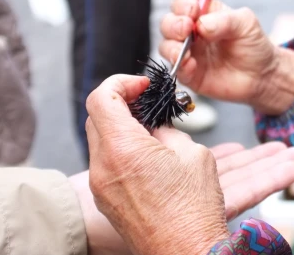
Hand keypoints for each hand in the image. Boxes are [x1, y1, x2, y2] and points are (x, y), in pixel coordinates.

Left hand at [85, 75, 293, 254]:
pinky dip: (129, 153)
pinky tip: (158, 158)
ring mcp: (103, 188)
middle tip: (149, 105)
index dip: (122, 83)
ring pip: (105, 142)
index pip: (101, 97)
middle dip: (124, 105)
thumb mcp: (193, 154)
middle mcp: (104, 167)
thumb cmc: (194, 211)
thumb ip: (169, 133)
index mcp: (123, 148)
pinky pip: (112, 165)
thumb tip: (157, 128)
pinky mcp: (110, 202)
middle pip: (99, 118)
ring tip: (159, 133)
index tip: (143, 86)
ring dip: (127, 130)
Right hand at [159, 0, 293, 114]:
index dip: (184, 5)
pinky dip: (180, 66)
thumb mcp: (245, 23)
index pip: (183, 3)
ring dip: (171, 46)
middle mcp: (191, 32)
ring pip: (166, 45)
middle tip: (186, 29)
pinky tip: (192, 65)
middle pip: (168, 23)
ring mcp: (188, 53)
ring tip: (186, 51)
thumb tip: (201, 25)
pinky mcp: (189, 74)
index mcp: (204, 13)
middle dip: (173, 24)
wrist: (262, 75)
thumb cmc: (253, 44)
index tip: (193, 10)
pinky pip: (176, 69)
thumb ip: (225, 20)